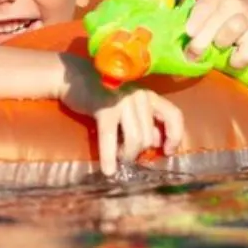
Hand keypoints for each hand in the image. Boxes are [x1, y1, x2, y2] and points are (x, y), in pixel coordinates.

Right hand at [58, 66, 183, 176]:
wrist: (72, 77)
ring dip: (126, 155)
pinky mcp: (105, 109)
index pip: (173, 115)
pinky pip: (110, 139)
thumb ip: (145, 121)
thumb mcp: (129, 106)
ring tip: (117, 159)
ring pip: (135, 140)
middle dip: (137, 152)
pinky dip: (109, 157)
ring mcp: (123, 101)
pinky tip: (108, 170)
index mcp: (149, 95)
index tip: (167, 151)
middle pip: (148, 136)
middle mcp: (140, 96)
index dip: (175, 136)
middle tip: (124, 156)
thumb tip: (157, 142)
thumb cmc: (102, 95)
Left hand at [184, 0, 247, 68]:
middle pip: (213, 23)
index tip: (188, 35)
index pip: (202, 7)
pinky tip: (232, 59)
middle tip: (192, 56)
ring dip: (221, 43)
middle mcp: (231, 5)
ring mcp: (247, 20)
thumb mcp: (210, 15)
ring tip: (219, 48)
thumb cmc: (227, 20)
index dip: (193, 23)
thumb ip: (194, 28)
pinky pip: (246, 53)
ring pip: (233, 28)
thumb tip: (173, 52)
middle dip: (199, 43)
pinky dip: (236, 61)